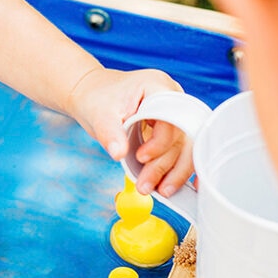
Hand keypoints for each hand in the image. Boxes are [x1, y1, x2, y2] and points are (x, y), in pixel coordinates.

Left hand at [66, 66, 191, 195]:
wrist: (92, 93)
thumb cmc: (96, 99)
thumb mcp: (99, 115)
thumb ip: (110, 134)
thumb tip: (119, 154)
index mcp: (157, 86)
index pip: (171, 118)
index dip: (160, 142)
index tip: (140, 157)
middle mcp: (173, 98)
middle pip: (182, 136)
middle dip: (166, 165)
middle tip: (148, 187)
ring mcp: (175, 113)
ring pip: (185, 147)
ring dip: (172, 173)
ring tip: (155, 191)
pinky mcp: (172, 127)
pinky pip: (181, 150)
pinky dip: (177, 169)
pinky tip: (175, 186)